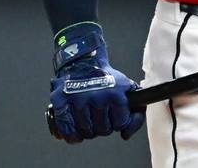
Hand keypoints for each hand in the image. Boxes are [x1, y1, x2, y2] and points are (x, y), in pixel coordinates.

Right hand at [48, 23, 145, 142]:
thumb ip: (137, 114)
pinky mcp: (61, 100)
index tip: (114, 113)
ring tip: (89, 117)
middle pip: (103, 130)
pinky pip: (66, 129)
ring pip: (86, 132)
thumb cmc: (107, 79)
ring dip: (88, 129)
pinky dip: (71, 134)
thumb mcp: (129, 90)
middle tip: (100, 114)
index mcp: (115, 94)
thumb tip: (125, 135)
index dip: (117, 121)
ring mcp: (77, 99)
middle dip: (103, 126)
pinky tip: (75, 132)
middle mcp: (96, 96)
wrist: (85, 62)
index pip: (119, 124)